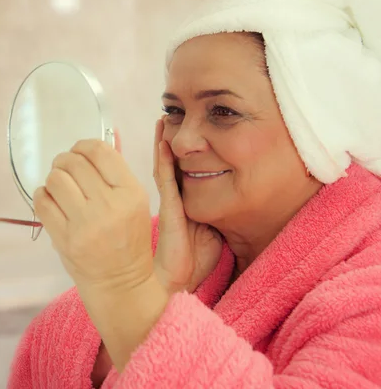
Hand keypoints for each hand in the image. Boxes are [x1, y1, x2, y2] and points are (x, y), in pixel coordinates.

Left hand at [33, 139, 153, 290]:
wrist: (121, 283)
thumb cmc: (128, 240)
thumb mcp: (134, 203)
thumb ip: (118, 170)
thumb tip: (109, 133)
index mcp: (131, 193)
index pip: (100, 152)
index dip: (83, 146)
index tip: (79, 152)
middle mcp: (109, 206)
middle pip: (74, 162)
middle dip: (64, 160)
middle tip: (64, 168)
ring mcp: (86, 223)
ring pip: (56, 179)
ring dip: (53, 178)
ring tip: (58, 186)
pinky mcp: (65, 238)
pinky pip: (42, 202)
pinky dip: (42, 195)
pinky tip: (51, 200)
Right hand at [153, 117, 222, 293]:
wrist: (183, 279)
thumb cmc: (197, 259)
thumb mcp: (215, 229)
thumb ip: (218, 212)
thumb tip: (232, 196)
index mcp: (185, 202)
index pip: (181, 170)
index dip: (179, 150)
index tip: (181, 130)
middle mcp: (175, 198)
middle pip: (170, 163)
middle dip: (168, 140)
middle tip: (167, 116)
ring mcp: (170, 202)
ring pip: (165, 166)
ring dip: (163, 143)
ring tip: (162, 120)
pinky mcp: (170, 208)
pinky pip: (166, 180)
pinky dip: (164, 161)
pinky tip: (163, 144)